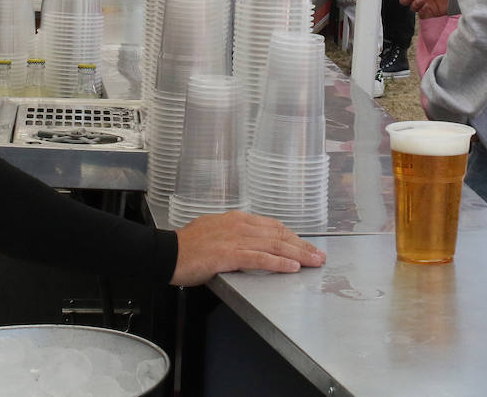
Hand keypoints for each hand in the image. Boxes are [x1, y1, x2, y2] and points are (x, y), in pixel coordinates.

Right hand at [171, 211, 325, 285]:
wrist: (167, 252)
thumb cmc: (186, 246)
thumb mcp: (213, 231)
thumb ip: (232, 234)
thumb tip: (245, 241)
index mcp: (236, 219)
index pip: (272, 226)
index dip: (292, 237)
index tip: (305, 245)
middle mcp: (239, 225)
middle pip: (279, 235)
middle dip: (302, 245)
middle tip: (319, 255)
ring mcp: (235, 239)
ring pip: (275, 245)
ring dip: (298, 254)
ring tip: (313, 262)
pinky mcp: (229, 254)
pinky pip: (260, 258)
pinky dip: (279, 262)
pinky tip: (292, 267)